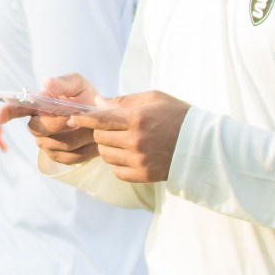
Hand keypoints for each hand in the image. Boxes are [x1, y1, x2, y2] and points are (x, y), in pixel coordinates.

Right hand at [24, 74, 104, 165]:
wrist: (103, 118)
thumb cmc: (86, 97)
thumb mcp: (78, 84)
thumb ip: (63, 82)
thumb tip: (47, 82)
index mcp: (38, 104)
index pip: (16, 108)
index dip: (6, 113)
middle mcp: (37, 124)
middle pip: (37, 129)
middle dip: (58, 123)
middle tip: (77, 118)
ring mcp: (46, 142)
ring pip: (56, 145)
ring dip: (78, 136)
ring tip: (92, 127)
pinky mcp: (59, 156)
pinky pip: (69, 157)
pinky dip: (85, 149)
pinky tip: (91, 140)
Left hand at [67, 90, 190, 182]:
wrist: (201, 144)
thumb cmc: (177, 116)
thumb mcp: (153, 99)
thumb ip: (123, 100)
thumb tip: (98, 102)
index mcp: (137, 119)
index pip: (100, 119)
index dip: (83, 118)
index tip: (73, 117)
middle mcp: (136, 141)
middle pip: (100, 137)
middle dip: (100, 131)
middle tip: (110, 127)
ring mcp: (139, 160)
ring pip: (106, 155)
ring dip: (108, 147)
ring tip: (120, 141)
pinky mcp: (143, 175)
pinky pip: (117, 170)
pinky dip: (117, 163)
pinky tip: (128, 155)